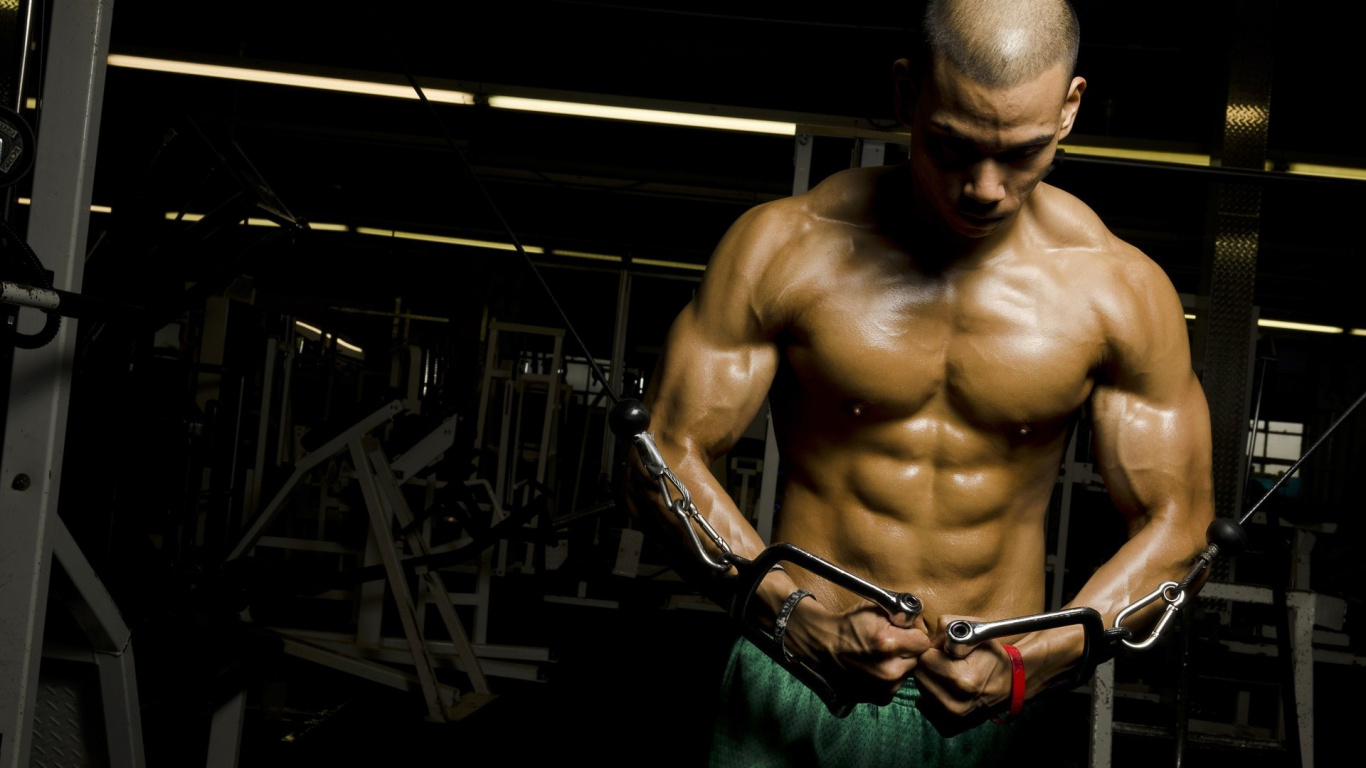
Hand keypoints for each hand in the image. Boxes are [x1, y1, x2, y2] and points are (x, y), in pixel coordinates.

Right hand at [780, 597, 931, 705]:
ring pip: (907, 673)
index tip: (904, 633)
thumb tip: (923, 621)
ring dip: (898, 665)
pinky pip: (895, 686)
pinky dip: (889, 678)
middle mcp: (888, 670)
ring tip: (878, 656)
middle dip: (906, 650)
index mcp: (889, 644)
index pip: (922, 641)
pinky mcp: (879, 698)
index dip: (914, 634)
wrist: (823, 645)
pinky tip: (874, 668)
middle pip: (916, 659)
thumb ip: (903, 613)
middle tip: (889, 644)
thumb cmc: (849, 625)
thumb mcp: (875, 609)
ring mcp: (884, 687)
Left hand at [912, 614, 1016, 734]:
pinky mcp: (949, 727)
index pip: (923, 659)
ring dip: (929, 680)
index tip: (942, 649)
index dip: (931, 649)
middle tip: (944, 661)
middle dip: (928, 664)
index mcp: (962, 680)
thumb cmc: (993, 656)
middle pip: (919, 675)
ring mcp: (951, 719)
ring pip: (920, 690)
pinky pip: (924, 706)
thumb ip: (949, 625)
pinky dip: (932, 696)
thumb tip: (925, 635)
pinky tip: (948, 689)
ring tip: (948, 675)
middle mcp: (955, 704)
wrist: (1012, 684)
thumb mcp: (977, 630)